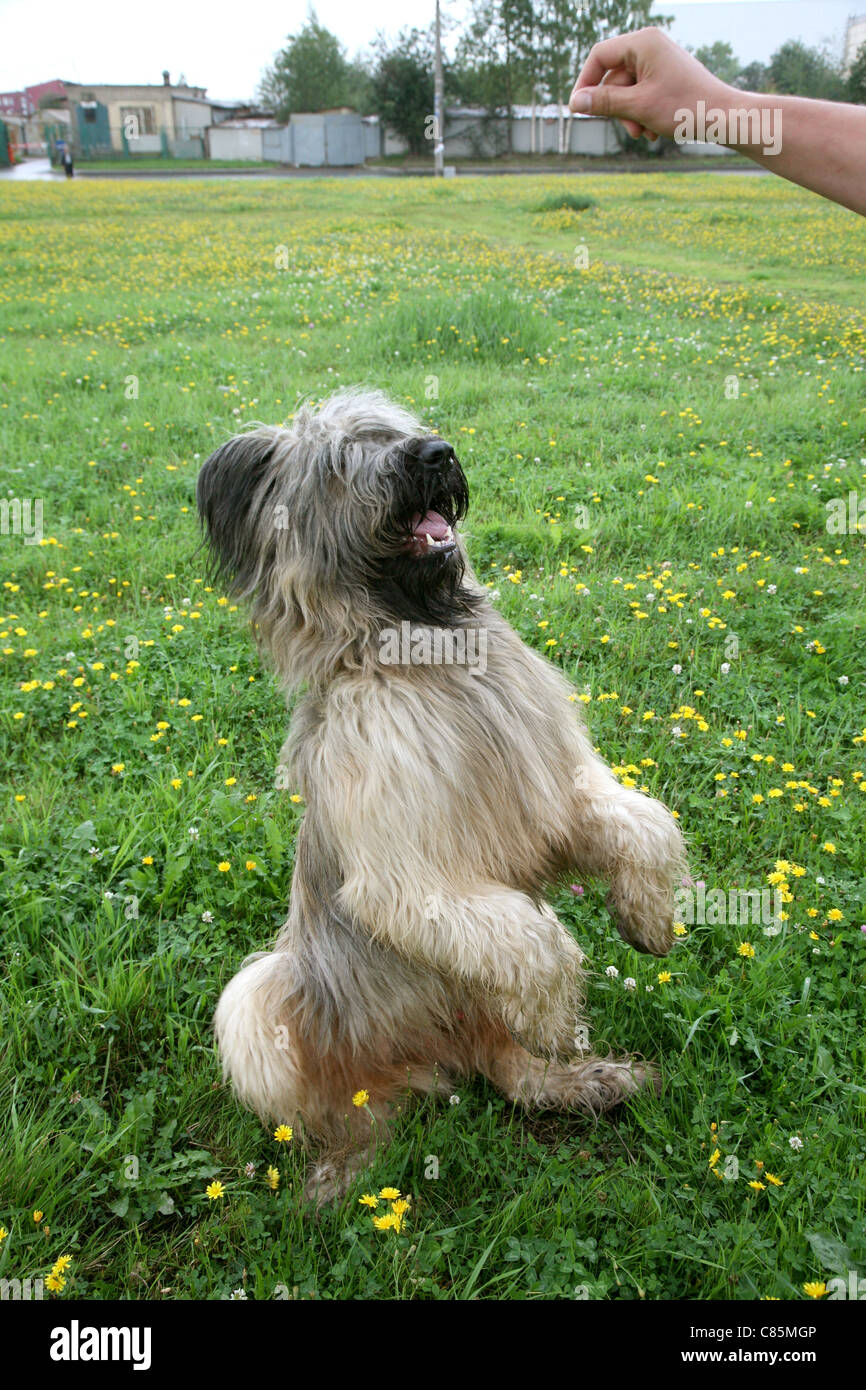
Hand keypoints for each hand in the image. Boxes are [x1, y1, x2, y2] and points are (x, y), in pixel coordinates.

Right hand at [569, 26, 731, 141]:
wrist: (723, 117)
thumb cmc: (685, 107)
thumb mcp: (638, 107)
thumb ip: (604, 102)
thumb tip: (575, 102)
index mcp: (643, 43)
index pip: (600, 56)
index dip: (585, 82)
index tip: (579, 109)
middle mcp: (650, 46)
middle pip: (613, 77)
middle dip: (617, 108)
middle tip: (631, 130)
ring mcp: (658, 61)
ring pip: (626, 90)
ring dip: (630, 115)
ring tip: (645, 133)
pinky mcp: (665, 76)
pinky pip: (641, 93)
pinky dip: (642, 113)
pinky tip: (653, 130)